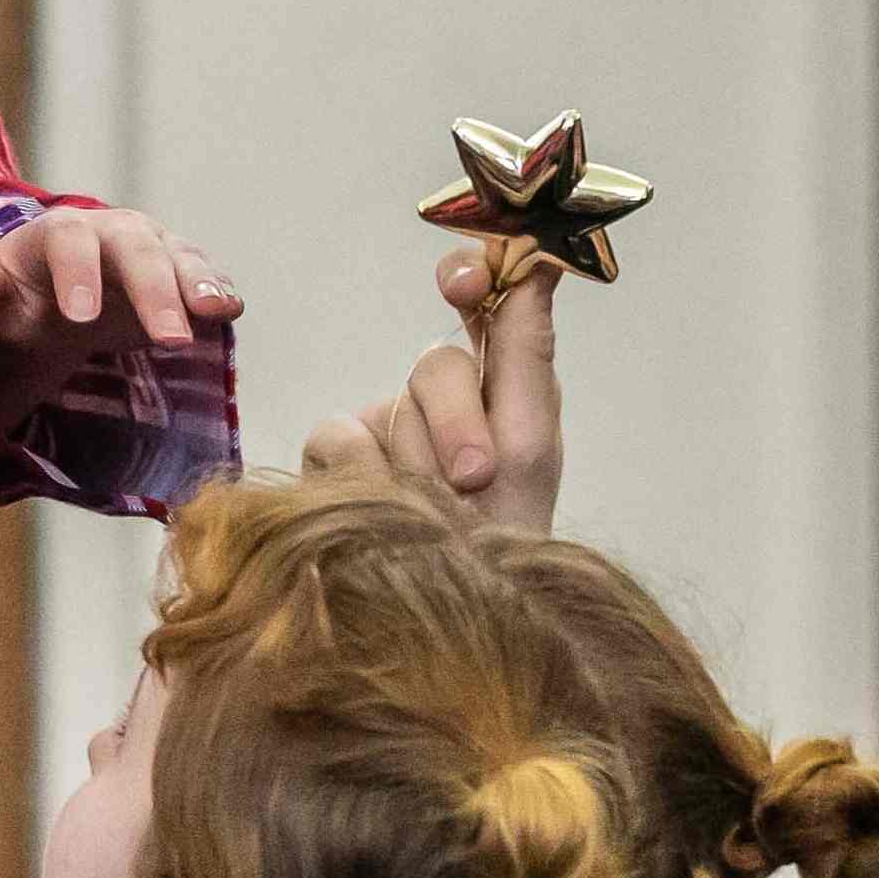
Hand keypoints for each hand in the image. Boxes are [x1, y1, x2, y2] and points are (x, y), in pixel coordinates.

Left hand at [0, 197, 236, 415]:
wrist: (63, 305)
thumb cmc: (25, 300)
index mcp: (58, 233)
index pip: (68, 243)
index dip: (76, 274)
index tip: (77, 317)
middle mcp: (112, 233)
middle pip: (136, 251)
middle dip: (153, 292)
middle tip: (168, 339)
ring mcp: (154, 251)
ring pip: (180, 260)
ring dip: (198, 285)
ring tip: (215, 313)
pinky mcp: (185, 275)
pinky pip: (205, 278)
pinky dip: (219, 292)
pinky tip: (231, 311)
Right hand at [295, 241, 564, 533]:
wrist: (449, 615)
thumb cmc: (504, 538)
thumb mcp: (530, 446)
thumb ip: (525, 353)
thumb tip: (543, 262)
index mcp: (501, 388)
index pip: (487, 306)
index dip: (473, 277)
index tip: (461, 282)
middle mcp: (441, 398)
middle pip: (439, 362)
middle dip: (460, 419)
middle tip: (474, 475)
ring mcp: (385, 424)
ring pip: (396, 403)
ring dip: (423, 463)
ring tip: (440, 516)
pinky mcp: (335, 456)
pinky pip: (342, 436)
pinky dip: (371, 475)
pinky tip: (387, 510)